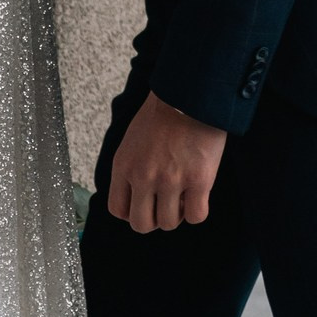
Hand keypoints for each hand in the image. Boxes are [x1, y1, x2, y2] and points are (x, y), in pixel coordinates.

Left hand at [107, 92, 226, 232]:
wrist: (192, 93)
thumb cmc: (164, 113)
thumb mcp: (133, 139)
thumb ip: (131, 167)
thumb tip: (137, 194)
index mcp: (124, 165)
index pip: (118, 209)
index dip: (133, 212)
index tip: (146, 204)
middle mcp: (143, 177)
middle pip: (141, 224)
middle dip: (154, 219)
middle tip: (166, 204)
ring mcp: (171, 180)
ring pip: (169, 224)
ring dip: (177, 214)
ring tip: (184, 195)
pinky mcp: (198, 180)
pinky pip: (196, 216)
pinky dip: (197, 212)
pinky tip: (199, 196)